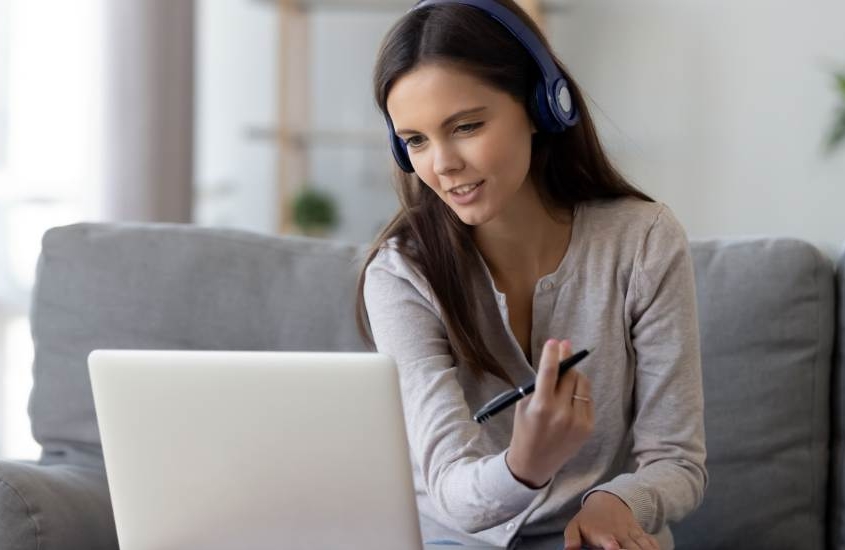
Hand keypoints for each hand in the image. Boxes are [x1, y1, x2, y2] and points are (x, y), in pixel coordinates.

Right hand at [506, 339, 593, 487]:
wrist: (534, 463)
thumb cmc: (525, 430)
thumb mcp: (524, 406)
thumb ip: (539, 386)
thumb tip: (555, 362)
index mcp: (541, 407)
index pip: (549, 372)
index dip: (552, 354)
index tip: (554, 342)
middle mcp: (561, 413)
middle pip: (569, 374)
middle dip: (566, 358)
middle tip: (565, 346)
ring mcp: (577, 421)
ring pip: (582, 384)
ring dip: (574, 373)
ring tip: (567, 372)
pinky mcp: (588, 427)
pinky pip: (587, 398)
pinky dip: (580, 391)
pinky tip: (571, 393)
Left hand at [564, 491, 658, 549]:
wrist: (608, 500)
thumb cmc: (588, 519)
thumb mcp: (575, 526)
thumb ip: (571, 539)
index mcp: (603, 535)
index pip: (609, 541)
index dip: (612, 546)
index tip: (614, 548)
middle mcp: (620, 535)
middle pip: (631, 548)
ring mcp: (632, 535)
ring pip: (643, 546)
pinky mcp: (640, 534)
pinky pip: (651, 542)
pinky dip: (655, 547)